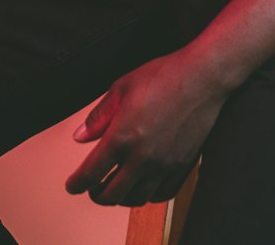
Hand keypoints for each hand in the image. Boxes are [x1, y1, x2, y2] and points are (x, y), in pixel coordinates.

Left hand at [65, 51, 227, 206]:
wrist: (202, 77)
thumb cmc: (162, 76)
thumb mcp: (122, 87)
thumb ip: (99, 116)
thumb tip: (80, 137)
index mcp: (122, 136)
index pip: (91, 173)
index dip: (77, 183)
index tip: (72, 185)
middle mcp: (142, 157)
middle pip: (111, 195)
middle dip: (97, 195)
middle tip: (93, 188)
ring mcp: (163, 164)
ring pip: (136, 199)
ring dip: (121, 197)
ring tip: (117, 186)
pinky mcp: (182, 166)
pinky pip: (161, 195)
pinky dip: (148, 195)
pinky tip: (144, 184)